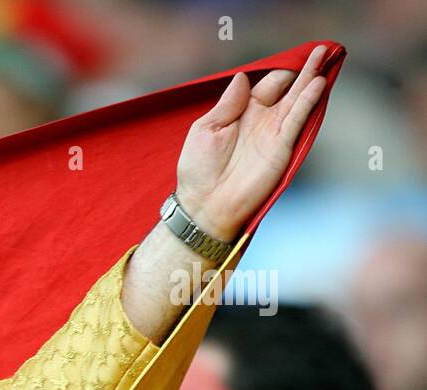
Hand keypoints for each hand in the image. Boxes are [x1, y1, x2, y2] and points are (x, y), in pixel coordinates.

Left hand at [175, 45, 327, 240]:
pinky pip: (297, 118)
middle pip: (287, 87)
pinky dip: (307, 101)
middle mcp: (261, 120)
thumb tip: (241, 77)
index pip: (265, 84)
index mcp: (241, 112)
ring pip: (297, 99)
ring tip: (325, 55)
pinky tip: (318, 83)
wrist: (206, 203)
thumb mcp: (205, 130)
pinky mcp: (282, 146)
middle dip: (302, 69)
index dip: (278, 70)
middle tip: (319, 49)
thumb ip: (226, 104)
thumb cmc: (199, 169)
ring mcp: (273, 132)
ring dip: (312, 78)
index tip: (293, 55)